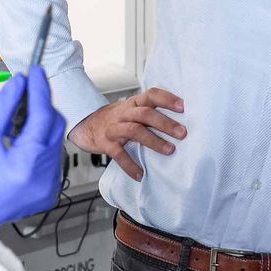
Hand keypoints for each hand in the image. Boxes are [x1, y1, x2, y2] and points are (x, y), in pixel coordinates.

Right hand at [0, 67, 63, 238]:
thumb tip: (19, 84)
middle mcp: (44, 179)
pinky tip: (20, 140)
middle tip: (23, 92)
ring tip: (14, 121)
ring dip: (39, 125)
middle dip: (40, 106)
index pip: (43, 116)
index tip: (35, 72)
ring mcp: (48, 188)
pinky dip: (39, 144)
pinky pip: (50, 158)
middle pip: (54, 127)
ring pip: (54, 141)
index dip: (39, 89)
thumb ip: (4, 105)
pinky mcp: (46, 192)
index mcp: (27, 166)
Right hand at [70, 87, 186, 181]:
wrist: (86, 126)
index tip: (183, 106)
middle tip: (182, 133)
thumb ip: (150, 111)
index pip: (151, 95)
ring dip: (154, 141)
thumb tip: (180, 121)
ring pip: (135, 131)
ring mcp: (114, 128)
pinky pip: (119, 155)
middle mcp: (123, 113)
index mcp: (133, 103)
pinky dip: (130, 166)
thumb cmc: (116, 119)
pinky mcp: (106, 144)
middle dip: (165, 123)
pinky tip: (140, 175)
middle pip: (145, 114)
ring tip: (169, 150)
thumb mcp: (131, 109)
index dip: (167, 99)